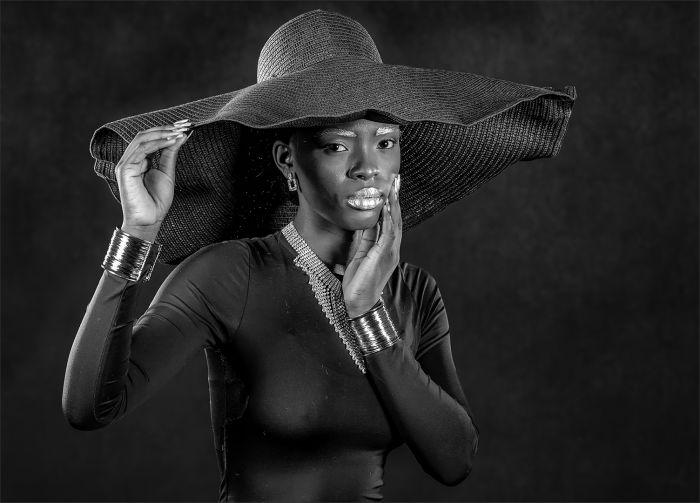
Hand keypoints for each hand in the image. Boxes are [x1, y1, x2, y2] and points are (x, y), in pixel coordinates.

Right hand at [115, 121, 191, 239]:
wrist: (149, 220)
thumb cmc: (156, 201)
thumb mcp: (167, 172)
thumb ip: (170, 154)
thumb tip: (180, 135)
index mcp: (138, 159)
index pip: (150, 138)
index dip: (167, 129)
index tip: (185, 125)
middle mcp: (130, 159)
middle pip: (145, 135)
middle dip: (166, 127)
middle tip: (185, 124)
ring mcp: (126, 163)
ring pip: (142, 139)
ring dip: (163, 133)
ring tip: (180, 131)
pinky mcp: (125, 169)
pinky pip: (141, 150)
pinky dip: (158, 143)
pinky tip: (172, 141)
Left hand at [343, 174, 401, 317]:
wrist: (357, 303)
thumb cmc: (356, 283)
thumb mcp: (357, 255)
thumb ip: (361, 239)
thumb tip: (360, 223)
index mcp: (385, 248)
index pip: (390, 222)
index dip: (390, 204)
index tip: (390, 187)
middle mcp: (391, 249)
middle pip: (396, 218)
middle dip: (396, 198)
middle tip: (396, 180)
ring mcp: (390, 252)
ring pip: (394, 222)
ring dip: (394, 203)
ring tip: (393, 187)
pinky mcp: (384, 255)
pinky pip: (388, 232)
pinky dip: (388, 218)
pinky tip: (386, 205)